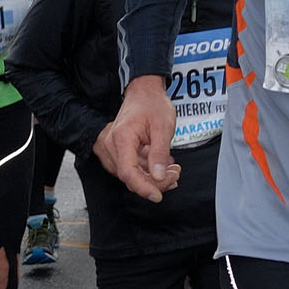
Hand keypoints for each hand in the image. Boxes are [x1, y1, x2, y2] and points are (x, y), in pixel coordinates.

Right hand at [96, 78, 180, 200]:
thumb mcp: (163, 127)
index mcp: (122, 138)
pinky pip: (130, 168)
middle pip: (130, 176)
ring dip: (152, 178)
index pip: (129, 172)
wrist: (143, 92)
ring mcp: (112, 148)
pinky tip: (162, 166)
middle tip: (175, 174)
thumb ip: (159, 153)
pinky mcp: (117, 151)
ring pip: (130, 175)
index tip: (158, 196)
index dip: (143, 188)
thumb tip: (159, 177)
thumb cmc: (152, 105)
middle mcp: (112, 145)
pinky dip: (146, 171)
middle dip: (154, 182)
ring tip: (173, 170)